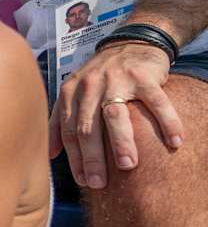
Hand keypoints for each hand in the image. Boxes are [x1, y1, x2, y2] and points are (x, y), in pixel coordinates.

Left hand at [50, 41, 182, 187]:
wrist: (129, 44)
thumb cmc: (99, 77)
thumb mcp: (73, 93)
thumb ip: (58, 122)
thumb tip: (51, 155)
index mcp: (71, 94)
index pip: (70, 131)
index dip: (75, 158)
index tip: (83, 181)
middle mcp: (90, 86)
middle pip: (89, 127)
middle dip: (93, 157)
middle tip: (99, 182)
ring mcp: (117, 80)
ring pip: (116, 115)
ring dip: (121, 142)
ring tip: (127, 166)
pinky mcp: (144, 76)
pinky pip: (156, 102)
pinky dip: (167, 122)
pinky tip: (175, 142)